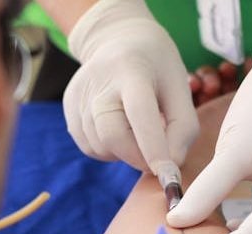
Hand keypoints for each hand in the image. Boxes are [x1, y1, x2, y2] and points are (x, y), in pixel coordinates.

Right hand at [63, 0, 197, 173]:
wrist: (120, 40)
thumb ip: (183, 128)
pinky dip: (109, 150)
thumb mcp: (181, 89)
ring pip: (100, 146)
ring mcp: (79, 94)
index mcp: (132, 70)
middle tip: (157, 159)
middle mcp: (99, 80)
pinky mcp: (69, 107)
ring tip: (138, 132)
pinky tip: (121, 130)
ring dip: (124, 153)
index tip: (169, 174)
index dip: (154, 147)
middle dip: (138, 157)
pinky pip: (89, 146)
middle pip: (112, 135)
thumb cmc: (158, 69)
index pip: (140, 113)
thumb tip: (171, 165)